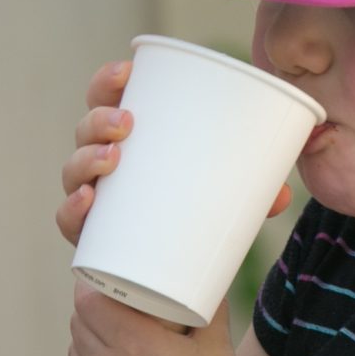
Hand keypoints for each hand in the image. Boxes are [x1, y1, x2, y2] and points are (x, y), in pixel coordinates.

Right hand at [56, 58, 291, 246]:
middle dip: (99, 118)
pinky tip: (86, 201)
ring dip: (86, 157)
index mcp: (127, 141)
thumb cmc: (186, 220)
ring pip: (73, 171)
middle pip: (84, 130)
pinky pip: (69, 221)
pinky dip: (72, 209)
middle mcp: (100, 167)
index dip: (107, 81)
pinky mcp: (88, 239)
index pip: (106, 101)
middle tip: (128, 122)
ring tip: (113, 157)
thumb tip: (285, 193)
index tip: (126, 70)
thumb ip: (250, 193)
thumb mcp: (219, 198)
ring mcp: (91, 201)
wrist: (163, 285)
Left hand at [69, 286, 256, 355]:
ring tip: (110, 334)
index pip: (87, 301)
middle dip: (92, 309)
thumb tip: (207, 275)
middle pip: (79, 323)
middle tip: (113, 302)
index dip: (92, 285)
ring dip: (88, 338)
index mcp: (133, 343)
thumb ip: (210, 302)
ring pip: (75, 352)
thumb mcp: (215, 341)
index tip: (105, 279)